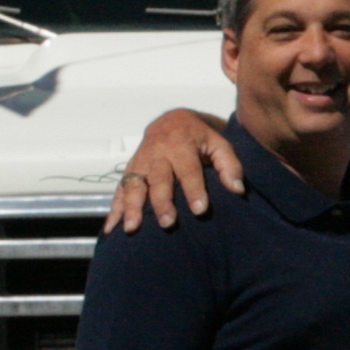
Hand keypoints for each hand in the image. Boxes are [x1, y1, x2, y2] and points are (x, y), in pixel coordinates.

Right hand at [104, 109, 242, 231]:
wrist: (172, 121)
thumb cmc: (200, 138)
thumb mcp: (219, 143)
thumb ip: (229, 165)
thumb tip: (237, 189)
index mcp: (181, 143)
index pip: (189, 169)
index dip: (194, 189)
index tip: (200, 210)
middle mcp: (157, 152)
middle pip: (158, 179)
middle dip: (162, 202)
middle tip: (168, 223)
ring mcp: (140, 161)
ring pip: (134, 184)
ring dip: (132, 207)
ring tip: (132, 228)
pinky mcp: (130, 170)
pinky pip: (120, 189)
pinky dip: (115, 209)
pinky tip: (111, 228)